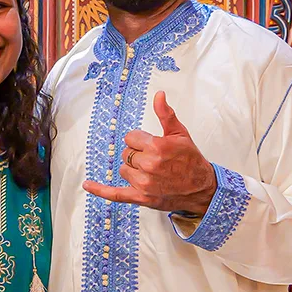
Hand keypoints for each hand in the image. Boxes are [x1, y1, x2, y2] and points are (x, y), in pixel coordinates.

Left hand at [83, 91, 216, 214]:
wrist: (202, 188)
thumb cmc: (191, 160)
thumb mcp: (180, 133)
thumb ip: (165, 114)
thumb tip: (158, 94)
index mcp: (157, 147)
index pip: (131, 138)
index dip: (140, 140)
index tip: (152, 144)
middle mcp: (149, 165)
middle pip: (126, 153)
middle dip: (138, 154)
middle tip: (156, 160)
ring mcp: (144, 183)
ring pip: (123, 169)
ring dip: (133, 169)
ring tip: (153, 172)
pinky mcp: (141, 197)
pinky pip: (116, 194)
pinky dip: (101, 190)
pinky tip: (88, 184)